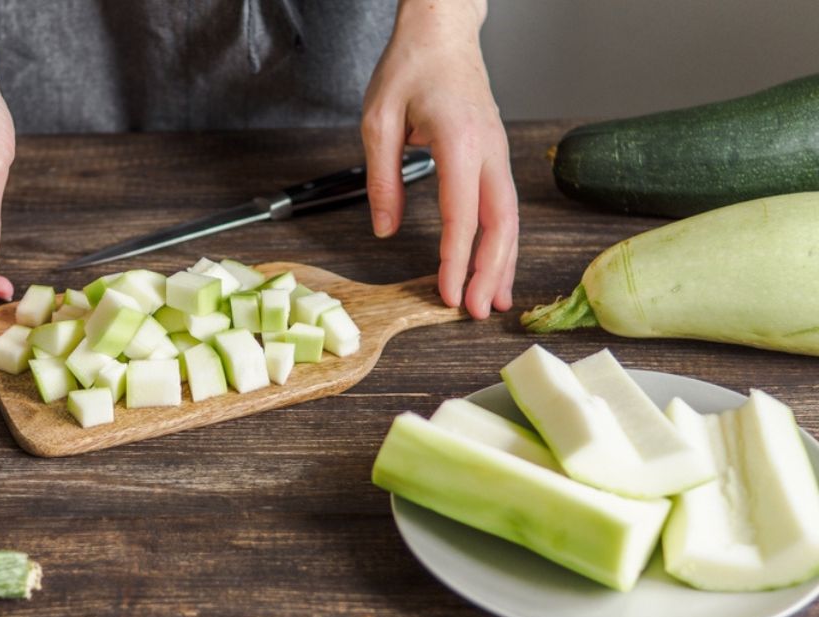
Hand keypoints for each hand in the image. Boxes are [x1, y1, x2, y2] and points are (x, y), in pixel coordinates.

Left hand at [362, 0, 516, 319]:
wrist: (442, 31)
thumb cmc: (410, 67)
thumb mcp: (377, 120)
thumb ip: (382, 178)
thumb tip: (383, 229)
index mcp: (459, 141)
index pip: (462, 215)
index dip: (456, 261)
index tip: (448, 295)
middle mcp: (488, 150)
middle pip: (500, 223)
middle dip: (491, 272)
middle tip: (478, 313)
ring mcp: (498, 152)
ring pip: (510, 218)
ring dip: (504, 263)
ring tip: (496, 303)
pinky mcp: (495, 155)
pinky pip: (504, 205)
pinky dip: (503, 241)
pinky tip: (497, 266)